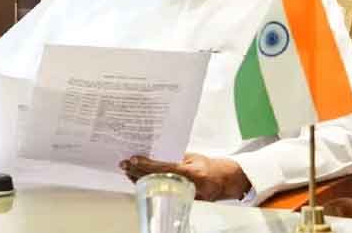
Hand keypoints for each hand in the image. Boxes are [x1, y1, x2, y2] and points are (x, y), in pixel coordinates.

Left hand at [120, 153, 251, 200]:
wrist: (226, 181)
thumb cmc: (213, 167)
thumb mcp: (195, 157)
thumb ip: (177, 157)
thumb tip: (157, 153)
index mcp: (192, 172)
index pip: (164, 168)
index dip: (147, 164)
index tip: (133, 159)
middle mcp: (187, 184)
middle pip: (156, 179)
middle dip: (137, 172)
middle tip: (124, 165)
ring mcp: (184, 194)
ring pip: (155, 186)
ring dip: (139, 179)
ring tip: (127, 171)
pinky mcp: (181, 199)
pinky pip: (160, 191)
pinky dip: (148, 184)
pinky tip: (139, 179)